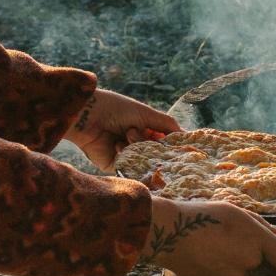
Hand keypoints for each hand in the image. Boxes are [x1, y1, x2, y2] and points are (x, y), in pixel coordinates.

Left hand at [63, 86, 179, 171]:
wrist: (87, 116)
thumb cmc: (116, 109)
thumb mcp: (146, 113)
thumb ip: (167, 125)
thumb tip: (187, 135)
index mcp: (144, 129)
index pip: (165, 141)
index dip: (172, 144)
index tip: (182, 147)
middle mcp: (136, 143)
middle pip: (157, 153)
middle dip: (152, 143)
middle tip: (145, 133)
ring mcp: (126, 155)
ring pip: (144, 160)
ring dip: (138, 146)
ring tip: (127, 133)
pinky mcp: (115, 166)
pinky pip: (130, 167)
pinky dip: (126, 154)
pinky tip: (118, 143)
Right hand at [142, 196, 275, 275]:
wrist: (170, 233)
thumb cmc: (203, 216)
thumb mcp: (234, 211)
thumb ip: (261, 224)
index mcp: (256, 240)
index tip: (271, 251)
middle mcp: (248, 262)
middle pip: (256, 261)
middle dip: (244, 252)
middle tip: (222, 239)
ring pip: (238, 272)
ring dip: (229, 263)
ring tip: (208, 247)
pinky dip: (216, 273)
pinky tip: (202, 259)